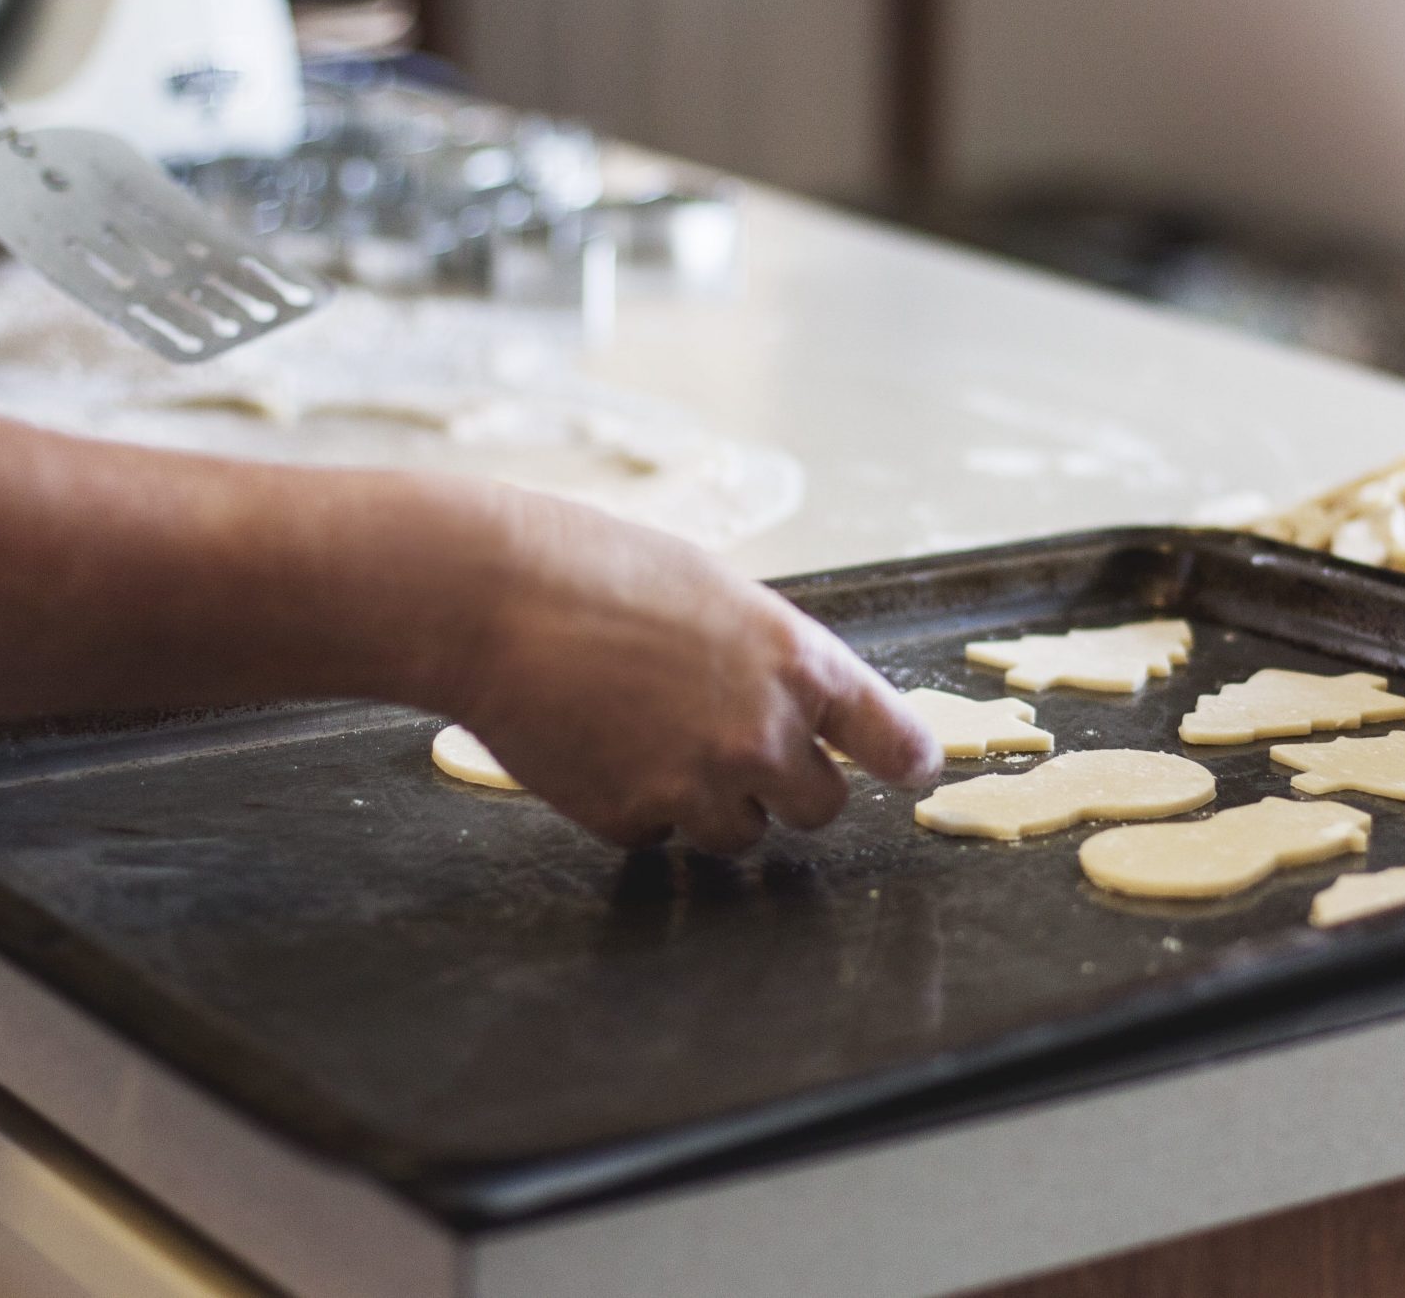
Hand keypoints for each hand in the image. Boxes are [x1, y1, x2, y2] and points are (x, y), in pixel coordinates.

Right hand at [439, 491, 941, 851]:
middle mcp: (766, 735)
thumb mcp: (715, 592)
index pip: (894, 739)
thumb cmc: (597, 568)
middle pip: (821, 808)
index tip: (913, 770)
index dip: (908, 759)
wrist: (491, 597)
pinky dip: (636, 807)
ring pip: (740, 834)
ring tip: (649, 735)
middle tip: (734, 748)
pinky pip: (658, 835)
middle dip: (787, 787)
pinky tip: (598, 747)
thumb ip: (768, 657)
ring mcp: (700, 786)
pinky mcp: (632, 819)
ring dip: (711, 803)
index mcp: (800, 663)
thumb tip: (792, 703)